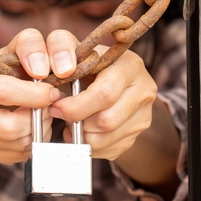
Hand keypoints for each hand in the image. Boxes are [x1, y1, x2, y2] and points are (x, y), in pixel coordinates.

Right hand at [0, 28, 62, 165]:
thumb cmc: (1, 68)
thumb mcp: (11, 49)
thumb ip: (29, 46)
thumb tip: (41, 70)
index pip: (1, 91)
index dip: (34, 94)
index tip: (53, 91)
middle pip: (9, 127)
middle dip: (39, 117)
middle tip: (49, 104)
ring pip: (17, 144)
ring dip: (40, 129)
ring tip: (43, 112)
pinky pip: (20, 155)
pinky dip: (35, 141)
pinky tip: (33, 124)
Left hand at [48, 45, 157, 160]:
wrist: (110, 77)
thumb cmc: (89, 63)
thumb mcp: (77, 51)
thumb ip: (63, 51)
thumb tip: (58, 75)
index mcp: (130, 65)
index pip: (105, 93)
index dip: (75, 106)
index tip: (55, 106)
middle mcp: (144, 90)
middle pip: (107, 120)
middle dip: (77, 122)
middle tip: (61, 116)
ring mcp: (144, 115)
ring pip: (106, 138)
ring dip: (81, 135)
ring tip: (70, 122)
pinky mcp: (137, 134)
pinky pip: (109, 149)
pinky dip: (89, 144)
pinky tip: (82, 130)